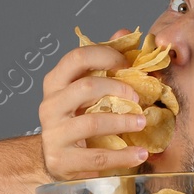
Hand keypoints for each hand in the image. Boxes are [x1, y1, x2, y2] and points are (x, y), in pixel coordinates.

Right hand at [38, 28, 153, 181]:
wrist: (56, 158)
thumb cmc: (76, 118)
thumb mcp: (86, 89)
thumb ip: (103, 62)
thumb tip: (124, 33)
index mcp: (55, 82)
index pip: (78, 57)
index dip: (106, 56)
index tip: (128, 64)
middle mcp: (50, 105)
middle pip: (86, 86)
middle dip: (118, 89)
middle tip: (138, 96)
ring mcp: (54, 133)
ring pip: (92, 122)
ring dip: (124, 122)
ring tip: (142, 122)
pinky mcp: (62, 160)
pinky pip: (98, 157)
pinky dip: (123, 156)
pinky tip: (140, 153)